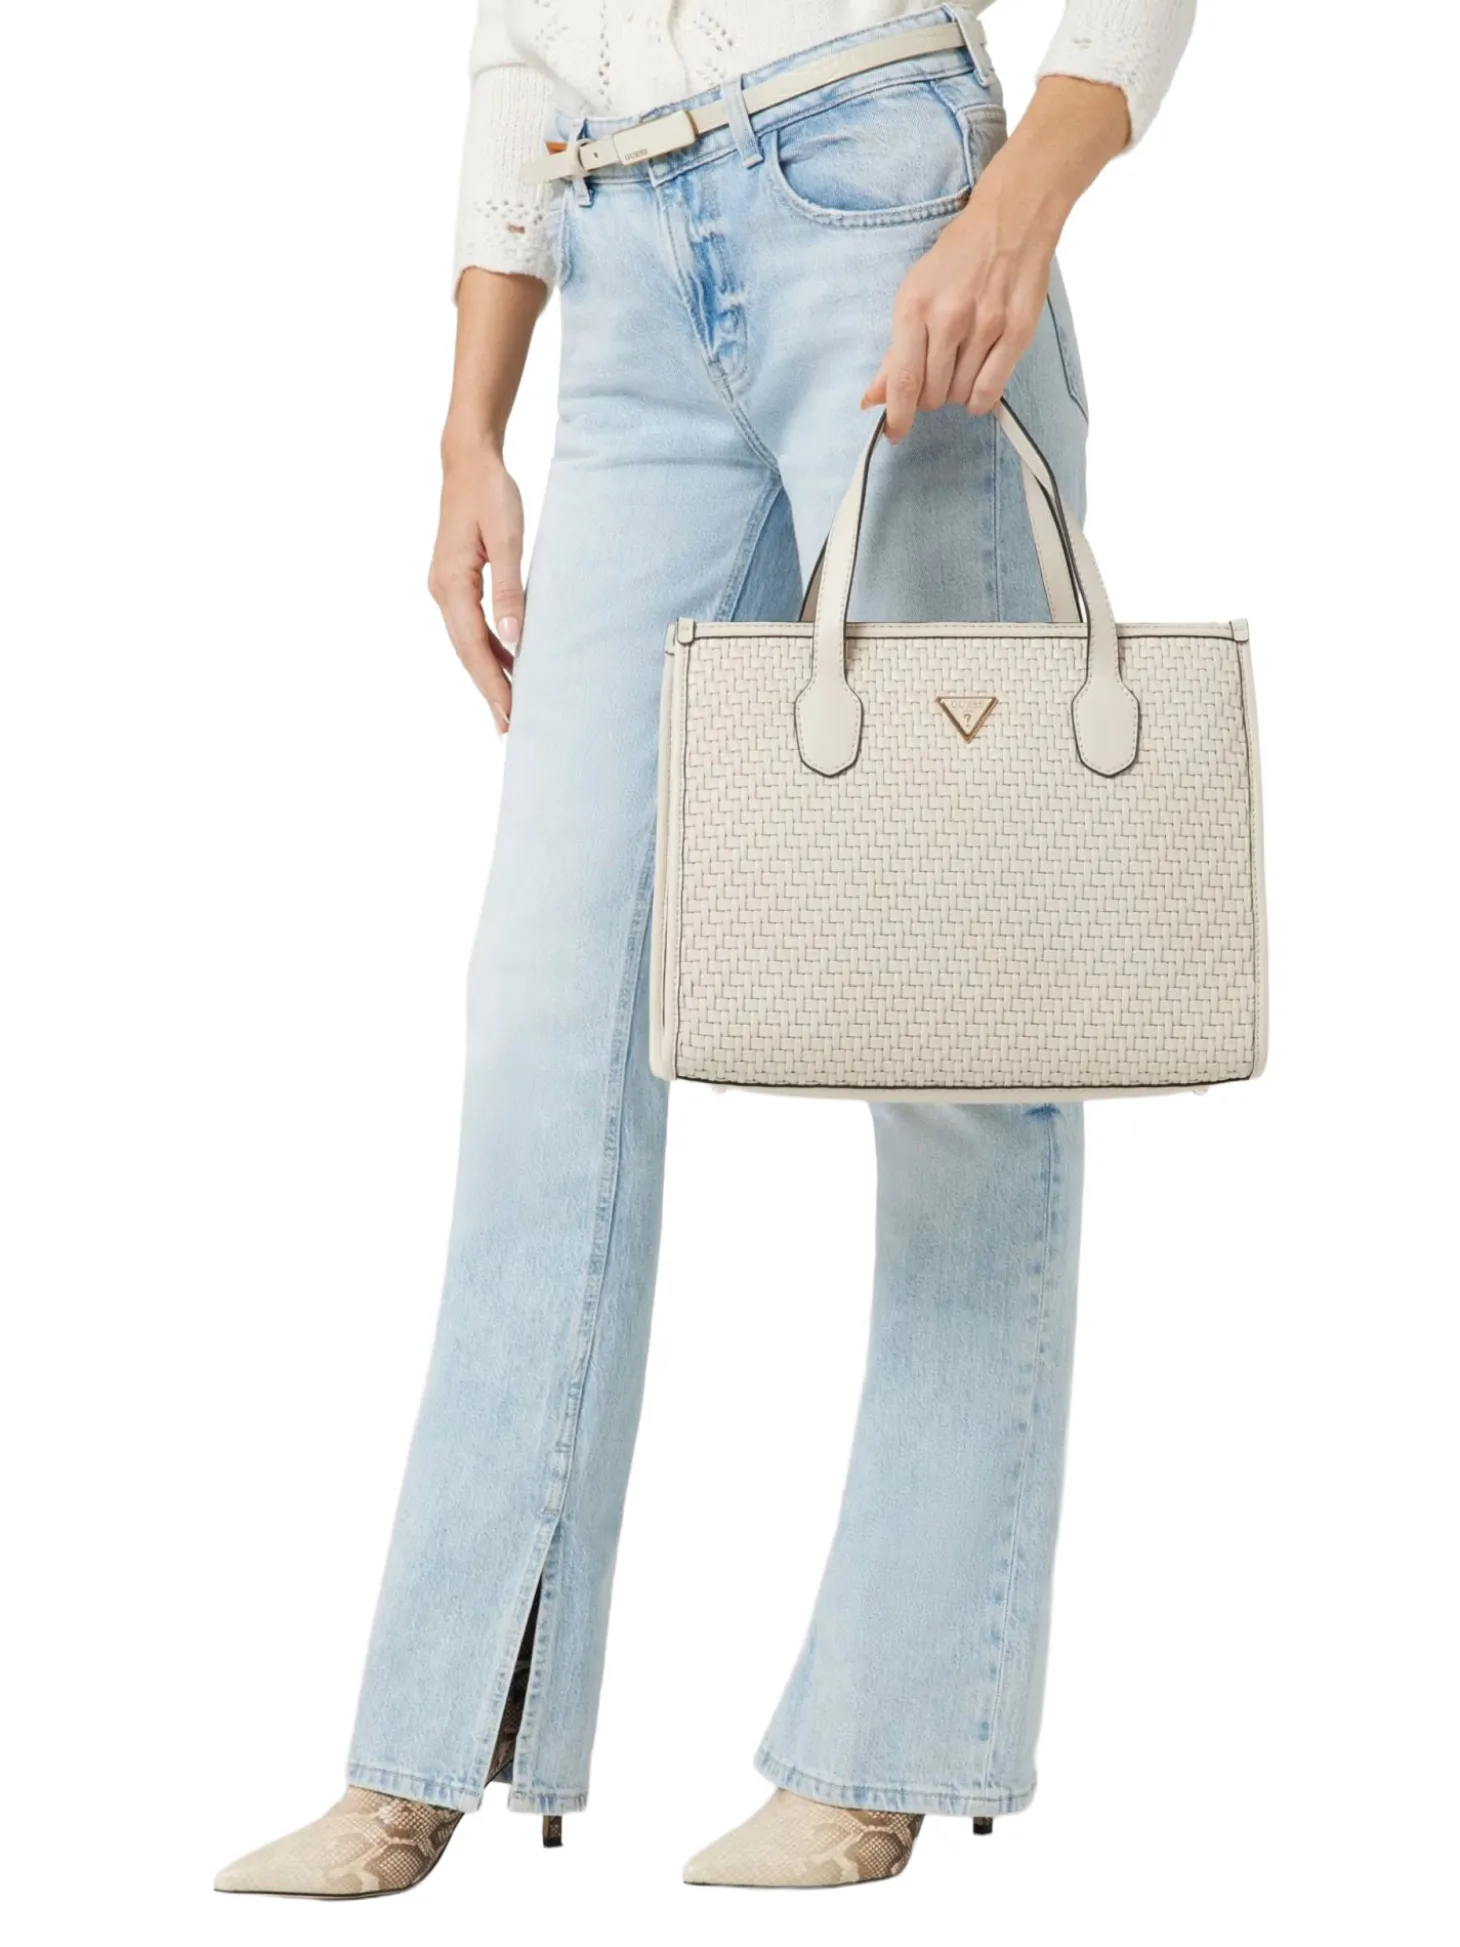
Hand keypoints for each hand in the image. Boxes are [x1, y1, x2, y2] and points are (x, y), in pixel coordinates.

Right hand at [427, 439, 523, 733]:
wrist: (468, 460)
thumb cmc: (491, 493)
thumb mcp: (508, 538)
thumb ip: (511, 589)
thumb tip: (514, 639)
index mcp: (452, 584)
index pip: (474, 647)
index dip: (492, 683)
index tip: (508, 713)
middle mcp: (441, 590)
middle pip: (466, 652)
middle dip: (488, 690)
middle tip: (508, 727)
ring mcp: (444, 587)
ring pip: (467, 641)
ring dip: (487, 673)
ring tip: (508, 706)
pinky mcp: (455, 582)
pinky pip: (470, 625)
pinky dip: (487, 648)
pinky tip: (506, 664)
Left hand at [863, 75, 1128, 440]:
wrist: (1010, 219)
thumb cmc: (957, 258)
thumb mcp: (914, 294)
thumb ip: (894, 351)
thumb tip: (872, 399)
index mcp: (915, 306)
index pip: (903, 379)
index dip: (897, 416)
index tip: (895, 434)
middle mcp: (949, 317)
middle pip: (931, 393)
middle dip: (928, 398)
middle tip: (935, 377)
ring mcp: (986, 325)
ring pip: (959, 394)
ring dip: (954, 393)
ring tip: (958, 368)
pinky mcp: (1016, 332)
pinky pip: (990, 390)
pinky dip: (979, 400)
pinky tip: (976, 387)